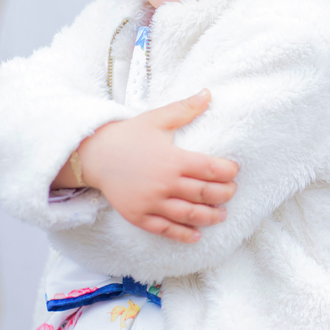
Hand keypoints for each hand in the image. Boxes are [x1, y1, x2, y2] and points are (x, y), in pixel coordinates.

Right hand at [73, 90, 238, 241]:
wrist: (94, 155)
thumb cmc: (128, 135)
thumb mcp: (157, 119)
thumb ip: (185, 109)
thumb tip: (208, 93)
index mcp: (173, 159)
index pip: (211, 169)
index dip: (228, 172)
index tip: (234, 170)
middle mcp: (164, 183)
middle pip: (205, 194)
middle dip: (225, 194)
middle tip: (232, 192)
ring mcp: (151, 202)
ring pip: (189, 215)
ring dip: (210, 217)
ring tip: (221, 215)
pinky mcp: (139, 216)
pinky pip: (165, 229)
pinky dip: (183, 235)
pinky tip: (196, 235)